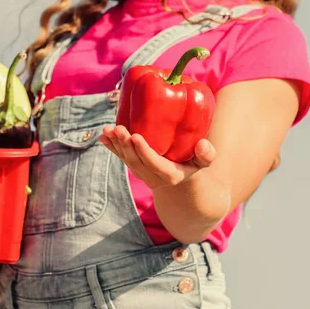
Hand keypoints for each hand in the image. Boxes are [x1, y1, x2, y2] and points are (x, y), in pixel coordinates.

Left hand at [99, 125, 215, 189]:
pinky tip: (103, 136)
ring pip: (126, 160)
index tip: (135, 136)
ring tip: (107, 130)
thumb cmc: (195, 163)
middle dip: (125, 145)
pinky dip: (112, 147)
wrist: (183, 179)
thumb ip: (206, 155)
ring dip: (116, 145)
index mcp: (170, 175)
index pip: (154, 164)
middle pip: (136, 161)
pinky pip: (122, 157)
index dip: (144, 151)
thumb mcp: (204, 162)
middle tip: (118, 129)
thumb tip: (203, 144)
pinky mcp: (135, 168)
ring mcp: (142, 174)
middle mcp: (153, 178)